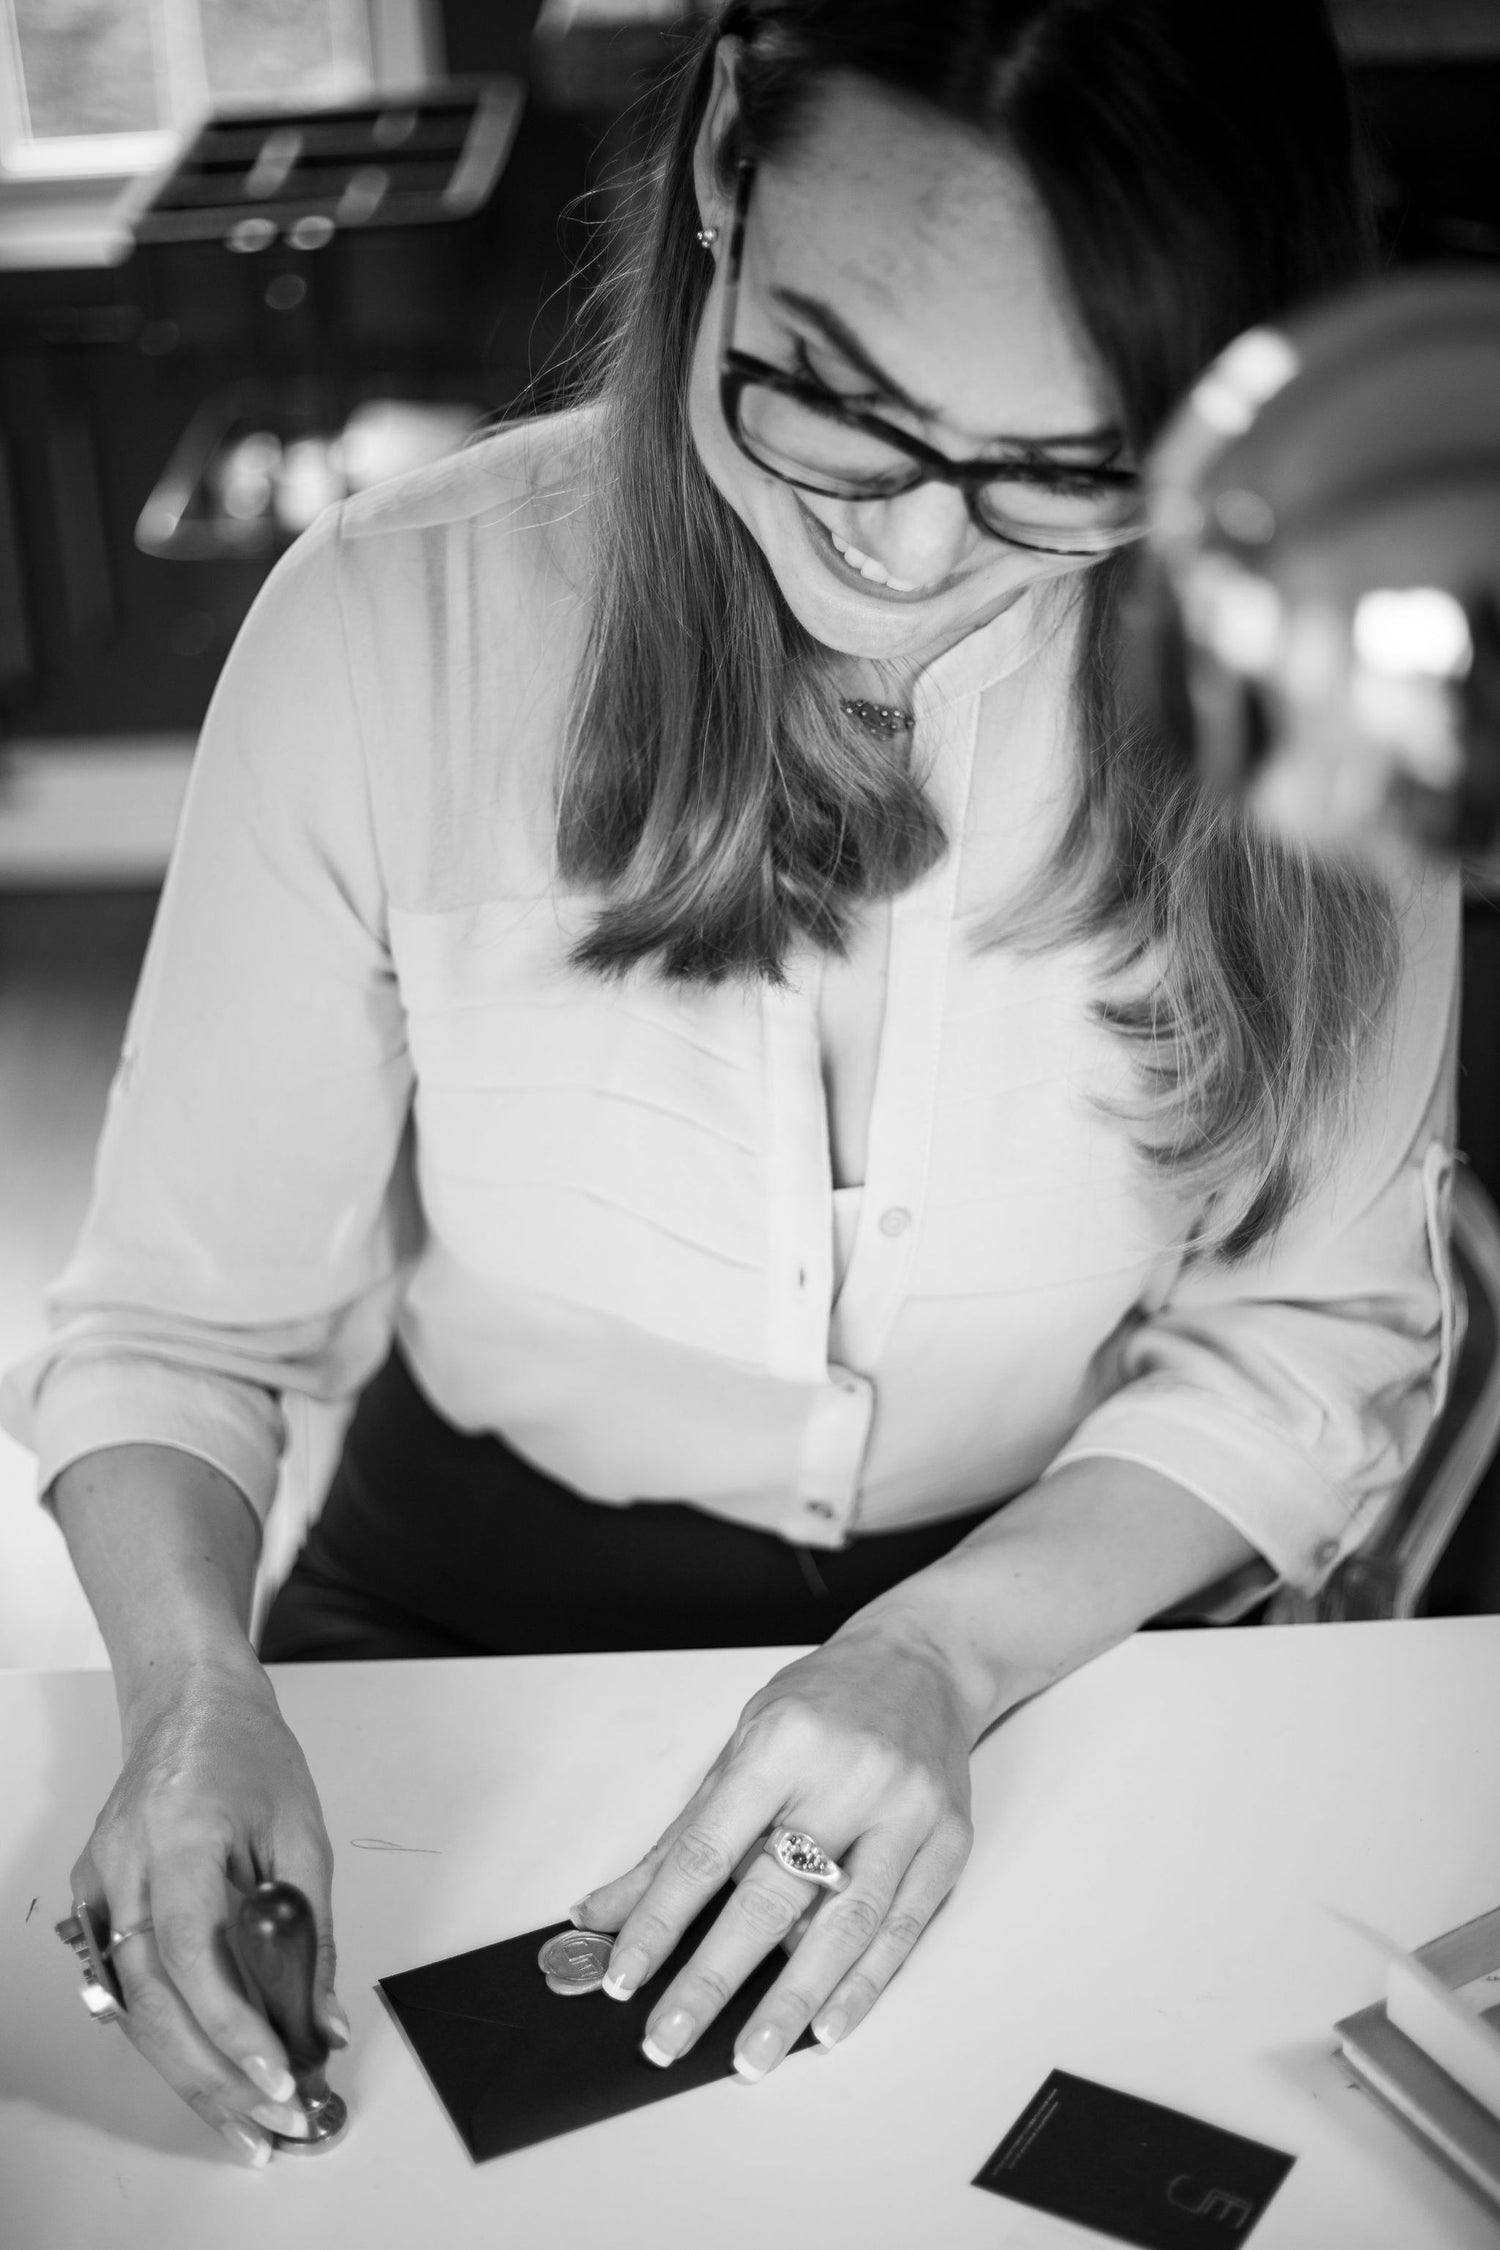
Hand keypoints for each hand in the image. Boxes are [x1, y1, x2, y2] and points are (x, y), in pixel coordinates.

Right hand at [70, 1658, 344, 2164]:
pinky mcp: (96, 1903)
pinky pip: (125, 1989)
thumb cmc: (248, 1754)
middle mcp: (127, 1867)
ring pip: (135, 2009)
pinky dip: (167, 2039)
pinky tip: (206, 2074)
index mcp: (181, 1836)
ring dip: (192, 2074)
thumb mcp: (304, 1832)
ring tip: (249, 2121)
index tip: (279, 2072)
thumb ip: (313, 1931)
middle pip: (156, 2001)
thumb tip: (325, 2019)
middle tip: (275, 2120)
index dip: (233, 2026)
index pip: (194, 1954)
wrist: (190, 1706)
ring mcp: (102, 1887)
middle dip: (217, 2075)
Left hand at [569, 1611, 975, 2080]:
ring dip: (792, 2001)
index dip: (661, 1920)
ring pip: (843, 1924)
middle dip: (714, 1977)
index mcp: (782, 1742)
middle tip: (671, 2036)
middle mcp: (847, 1775)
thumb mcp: (742, 1742)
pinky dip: (862, 1984)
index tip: (625, 1976)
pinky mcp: (947, 1841)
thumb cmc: (825, 1699)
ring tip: (752, 2054)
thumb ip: (683, 1834)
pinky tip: (827, 2023)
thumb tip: (609, 1910)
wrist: (923, 1660)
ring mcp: (905, 1811)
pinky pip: (902, 1929)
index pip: (707, 1849)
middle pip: (772, 1895)